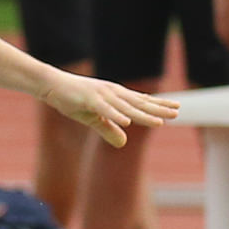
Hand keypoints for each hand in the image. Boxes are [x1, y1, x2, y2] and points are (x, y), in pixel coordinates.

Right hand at [44, 72, 179, 147]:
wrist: (51, 85)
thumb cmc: (72, 100)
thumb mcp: (93, 119)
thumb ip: (108, 129)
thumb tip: (123, 143)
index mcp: (115, 97)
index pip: (141, 102)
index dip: (158, 105)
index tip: (175, 108)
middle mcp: (113, 94)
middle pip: (139, 103)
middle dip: (158, 109)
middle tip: (177, 112)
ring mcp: (102, 95)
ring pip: (127, 108)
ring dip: (143, 115)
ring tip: (160, 122)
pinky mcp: (88, 99)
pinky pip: (105, 109)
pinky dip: (116, 115)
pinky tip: (128, 121)